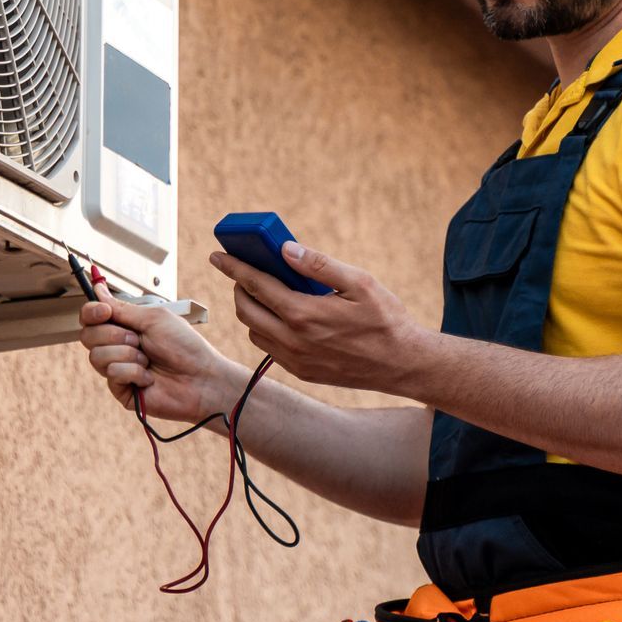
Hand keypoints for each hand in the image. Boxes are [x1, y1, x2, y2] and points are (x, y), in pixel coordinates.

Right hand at [78, 283, 243, 424]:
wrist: (201, 378)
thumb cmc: (185, 347)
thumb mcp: (154, 318)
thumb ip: (122, 308)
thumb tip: (99, 291)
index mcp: (125, 326)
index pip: (91, 316)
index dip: (92, 312)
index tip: (105, 312)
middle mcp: (117, 346)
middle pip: (87, 336)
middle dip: (113, 335)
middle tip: (137, 339)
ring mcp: (117, 368)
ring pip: (96, 356)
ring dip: (126, 354)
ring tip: (147, 360)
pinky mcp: (120, 389)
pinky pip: (112, 374)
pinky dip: (133, 372)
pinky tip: (148, 377)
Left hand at [211, 241, 427, 392]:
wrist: (404, 364)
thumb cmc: (386, 319)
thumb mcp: (359, 282)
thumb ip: (319, 265)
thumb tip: (286, 248)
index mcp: (305, 314)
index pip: (256, 285)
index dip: (233, 267)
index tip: (217, 255)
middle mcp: (294, 340)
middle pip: (245, 310)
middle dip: (239, 288)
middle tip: (246, 273)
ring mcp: (296, 360)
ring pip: (254, 331)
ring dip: (252, 310)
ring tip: (266, 293)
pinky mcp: (302, 372)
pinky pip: (270, 348)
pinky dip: (266, 329)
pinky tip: (283, 316)